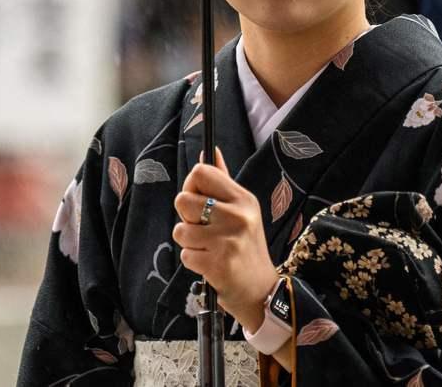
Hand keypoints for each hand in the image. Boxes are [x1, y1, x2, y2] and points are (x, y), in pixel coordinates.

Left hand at [173, 149, 277, 332]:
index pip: (201, 173)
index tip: (199, 200)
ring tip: (209, 249)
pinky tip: (210, 264)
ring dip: (189, 243)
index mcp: (243, 198)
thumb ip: (223, 180)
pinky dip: (193, 262)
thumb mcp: (243, 210)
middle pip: (183, 200)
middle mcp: (238, 215)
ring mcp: (228, 240)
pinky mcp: (218, 264)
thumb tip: (209, 152)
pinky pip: (185, 255)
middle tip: (204, 229)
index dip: (192, 186)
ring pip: (181, 230)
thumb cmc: (246, 247)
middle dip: (186, 217)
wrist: (261, 290)